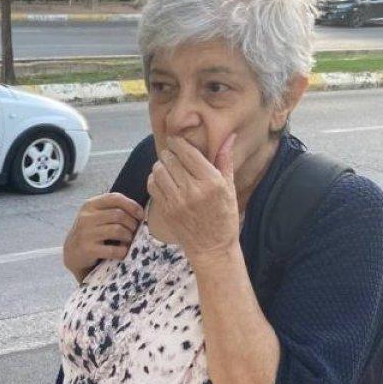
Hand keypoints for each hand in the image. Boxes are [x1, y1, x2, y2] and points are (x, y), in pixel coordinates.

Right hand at [63, 193, 144, 282]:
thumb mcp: (96, 216)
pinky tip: (122, 252)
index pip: (114, 198)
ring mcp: (86, 234)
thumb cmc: (91, 232)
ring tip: (128, 240)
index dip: (132, 205)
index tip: (140, 215)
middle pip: (119, 215)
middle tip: (134, 231)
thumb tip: (139, 210)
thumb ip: (112, 209)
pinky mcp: (88, 250)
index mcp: (90, 205)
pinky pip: (113, 250)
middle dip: (132, 224)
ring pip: (118, 230)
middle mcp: (86, 217)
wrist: (72, 253)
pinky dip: (122, 251)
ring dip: (128, 237)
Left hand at [147, 134, 239, 263]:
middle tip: (171, 153)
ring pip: (159, 171)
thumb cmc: (224, 217)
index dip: (177, 142)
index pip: (187, 153)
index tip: (175, 140)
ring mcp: (177, 202)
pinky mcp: (166, 211)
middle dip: (169, 153)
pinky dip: (154, 179)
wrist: (212, 247)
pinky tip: (162, 180)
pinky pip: (153, 186)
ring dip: (160, 165)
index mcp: (211, 182)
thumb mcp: (230, 188)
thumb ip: (225, 161)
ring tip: (166, 166)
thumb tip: (229, 136)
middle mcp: (193, 190)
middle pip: (170, 160)